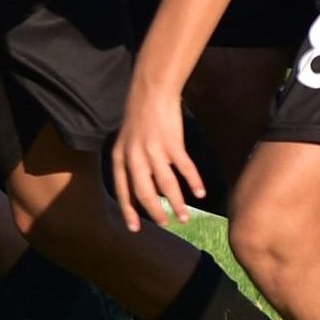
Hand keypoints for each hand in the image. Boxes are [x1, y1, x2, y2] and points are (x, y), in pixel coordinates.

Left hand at [110, 71, 205, 230]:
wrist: (151, 91)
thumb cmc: (139, 116)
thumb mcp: (125, 141)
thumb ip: (130, 164)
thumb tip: (143, 190)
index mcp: (120, 157)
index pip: (123, 190)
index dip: (129, 210)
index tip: (135, 228)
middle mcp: (135, 156)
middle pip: (144, 192)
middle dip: (155, 211)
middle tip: (166, 224)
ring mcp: (154, 150)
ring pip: (166, 185)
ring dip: (177, 203)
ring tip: (184, 217)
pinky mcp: (172, 143)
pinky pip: (185, 169)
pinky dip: (194, 182)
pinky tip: (200, 193)